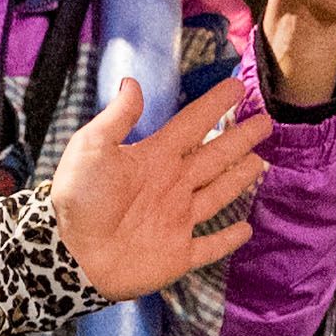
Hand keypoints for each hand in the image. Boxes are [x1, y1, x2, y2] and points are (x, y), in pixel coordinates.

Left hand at [49, 76, 275, 302]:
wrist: (70, 254)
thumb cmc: (79, 199)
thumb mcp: (91, 148)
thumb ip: (117, 117)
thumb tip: (132, 82)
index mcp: (154, 158)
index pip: (193, 125)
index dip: (215, 105)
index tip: (237, 86)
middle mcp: (171, 185)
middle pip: (214, 156)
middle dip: (240, 139)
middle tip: (265, 122)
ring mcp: (177, 220)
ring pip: (218, 194)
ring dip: (238, 179)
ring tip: (260, 163)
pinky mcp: (178, 254)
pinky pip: (210, 245)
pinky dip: (228, 239)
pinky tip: (245, 230)